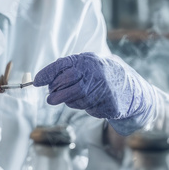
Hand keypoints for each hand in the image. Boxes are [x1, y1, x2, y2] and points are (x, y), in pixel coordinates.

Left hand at [32, 52, 154, 135]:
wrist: (132, 90)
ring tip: (74, 98)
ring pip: (76, 99)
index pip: (63, 65)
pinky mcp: (110, 105)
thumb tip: (42, 78)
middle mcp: (97, 73)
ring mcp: (105, 89)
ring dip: (70, 101)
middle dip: (55, 93)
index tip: (37, 81)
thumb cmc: (103, 76)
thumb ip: (68, 69)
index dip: (47, 74)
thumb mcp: (88, 66)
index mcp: (89, 60)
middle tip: (50, 98)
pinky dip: (86, 107)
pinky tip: (93, 101)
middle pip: (67, 84)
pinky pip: (89, 109)